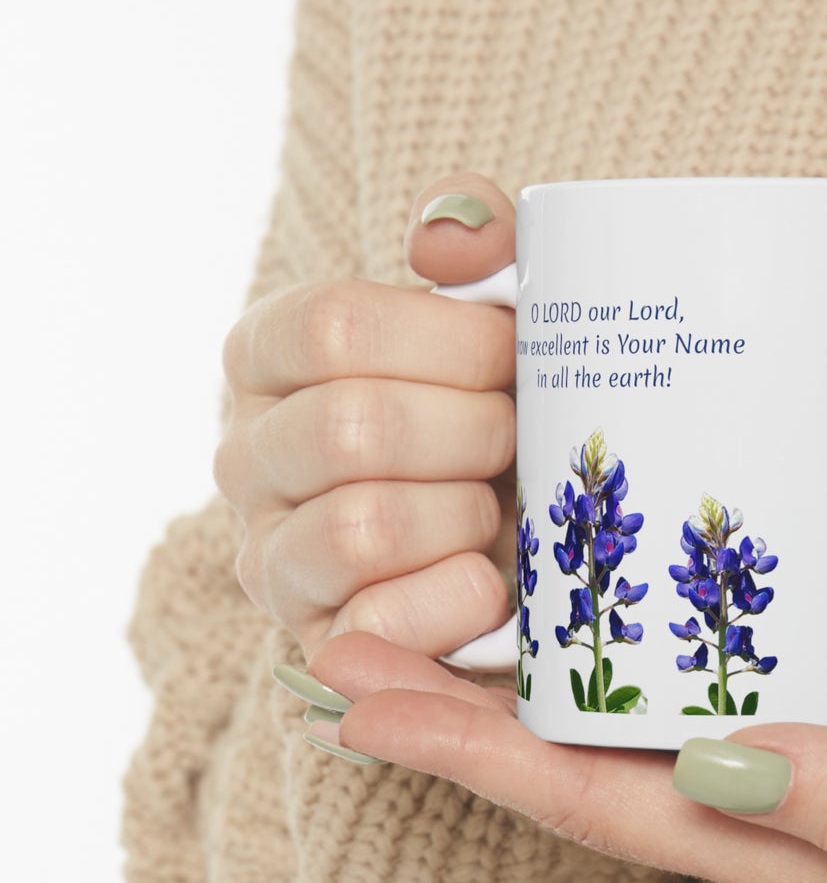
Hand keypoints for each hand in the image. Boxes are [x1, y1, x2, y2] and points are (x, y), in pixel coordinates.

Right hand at [215, 175, 517, 660]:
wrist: (524, 532)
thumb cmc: (501, 407)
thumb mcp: (497, 311)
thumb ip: (476, 241)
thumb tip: (445, 239)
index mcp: (269, 356)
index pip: (333, 326)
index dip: (451, 342)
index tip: (514, 354)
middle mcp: (247, 456)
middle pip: (353, 428)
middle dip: (473, 432)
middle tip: (517, 437)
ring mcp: (271, 557)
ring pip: (362, 527)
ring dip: (466, 514)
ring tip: (497, 508)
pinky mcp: (317, 643)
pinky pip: (380, 624)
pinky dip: (460, 597)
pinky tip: (493, 579)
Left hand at [300, 628, 826, 882]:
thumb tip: (724, 773)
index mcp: (790, 849)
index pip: (596, 806)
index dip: (473, 756)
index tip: (363, 698)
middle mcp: (763, 814)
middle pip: (576, 771)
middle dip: (452, 719)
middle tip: (342, 647)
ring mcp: (781, 764)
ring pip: (613, 733)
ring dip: (506, 686)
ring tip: (411, 619)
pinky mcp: (810, 705)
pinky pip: (675, 693)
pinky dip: (596, 657)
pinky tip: (562, 605)